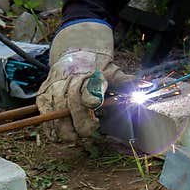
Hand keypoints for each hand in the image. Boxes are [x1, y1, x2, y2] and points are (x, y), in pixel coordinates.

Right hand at [35, 21, 133, 142]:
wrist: (74, 51)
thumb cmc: (97, 66)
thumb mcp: (113, 71)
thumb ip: (127, 81)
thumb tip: (146, 85)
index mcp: (87, 73)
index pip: (88, 88)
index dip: (92, 98)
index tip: (96, 106)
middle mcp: (67, 80)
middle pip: (70, 105)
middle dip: (80, 121)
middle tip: (90, 130)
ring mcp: (53, 88)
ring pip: (54, 112)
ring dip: (65, 128)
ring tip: (75, 138)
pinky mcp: (43, 95)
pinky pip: (44, 116)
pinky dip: (50, 129)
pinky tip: (60, 136)